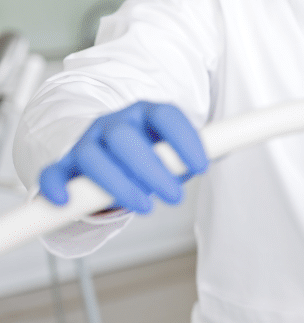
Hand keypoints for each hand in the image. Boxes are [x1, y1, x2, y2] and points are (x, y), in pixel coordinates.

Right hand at [39, 101, 207, 214]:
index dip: (185, 139)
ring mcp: (88, 142)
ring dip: (118, 183)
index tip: (203, 166)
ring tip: (145, 207)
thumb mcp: (178, 150)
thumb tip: (229, 147)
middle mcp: (115, 124)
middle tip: (176, 198)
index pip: (166, 116)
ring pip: (92, 156)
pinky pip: (55, 172)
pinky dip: (57, 186)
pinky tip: (68, 201)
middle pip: (126, 138)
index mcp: (147, 115)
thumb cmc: (153, 153)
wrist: (111, 152)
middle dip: (152, 169)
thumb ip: (202, 150)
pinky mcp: (66, 166)